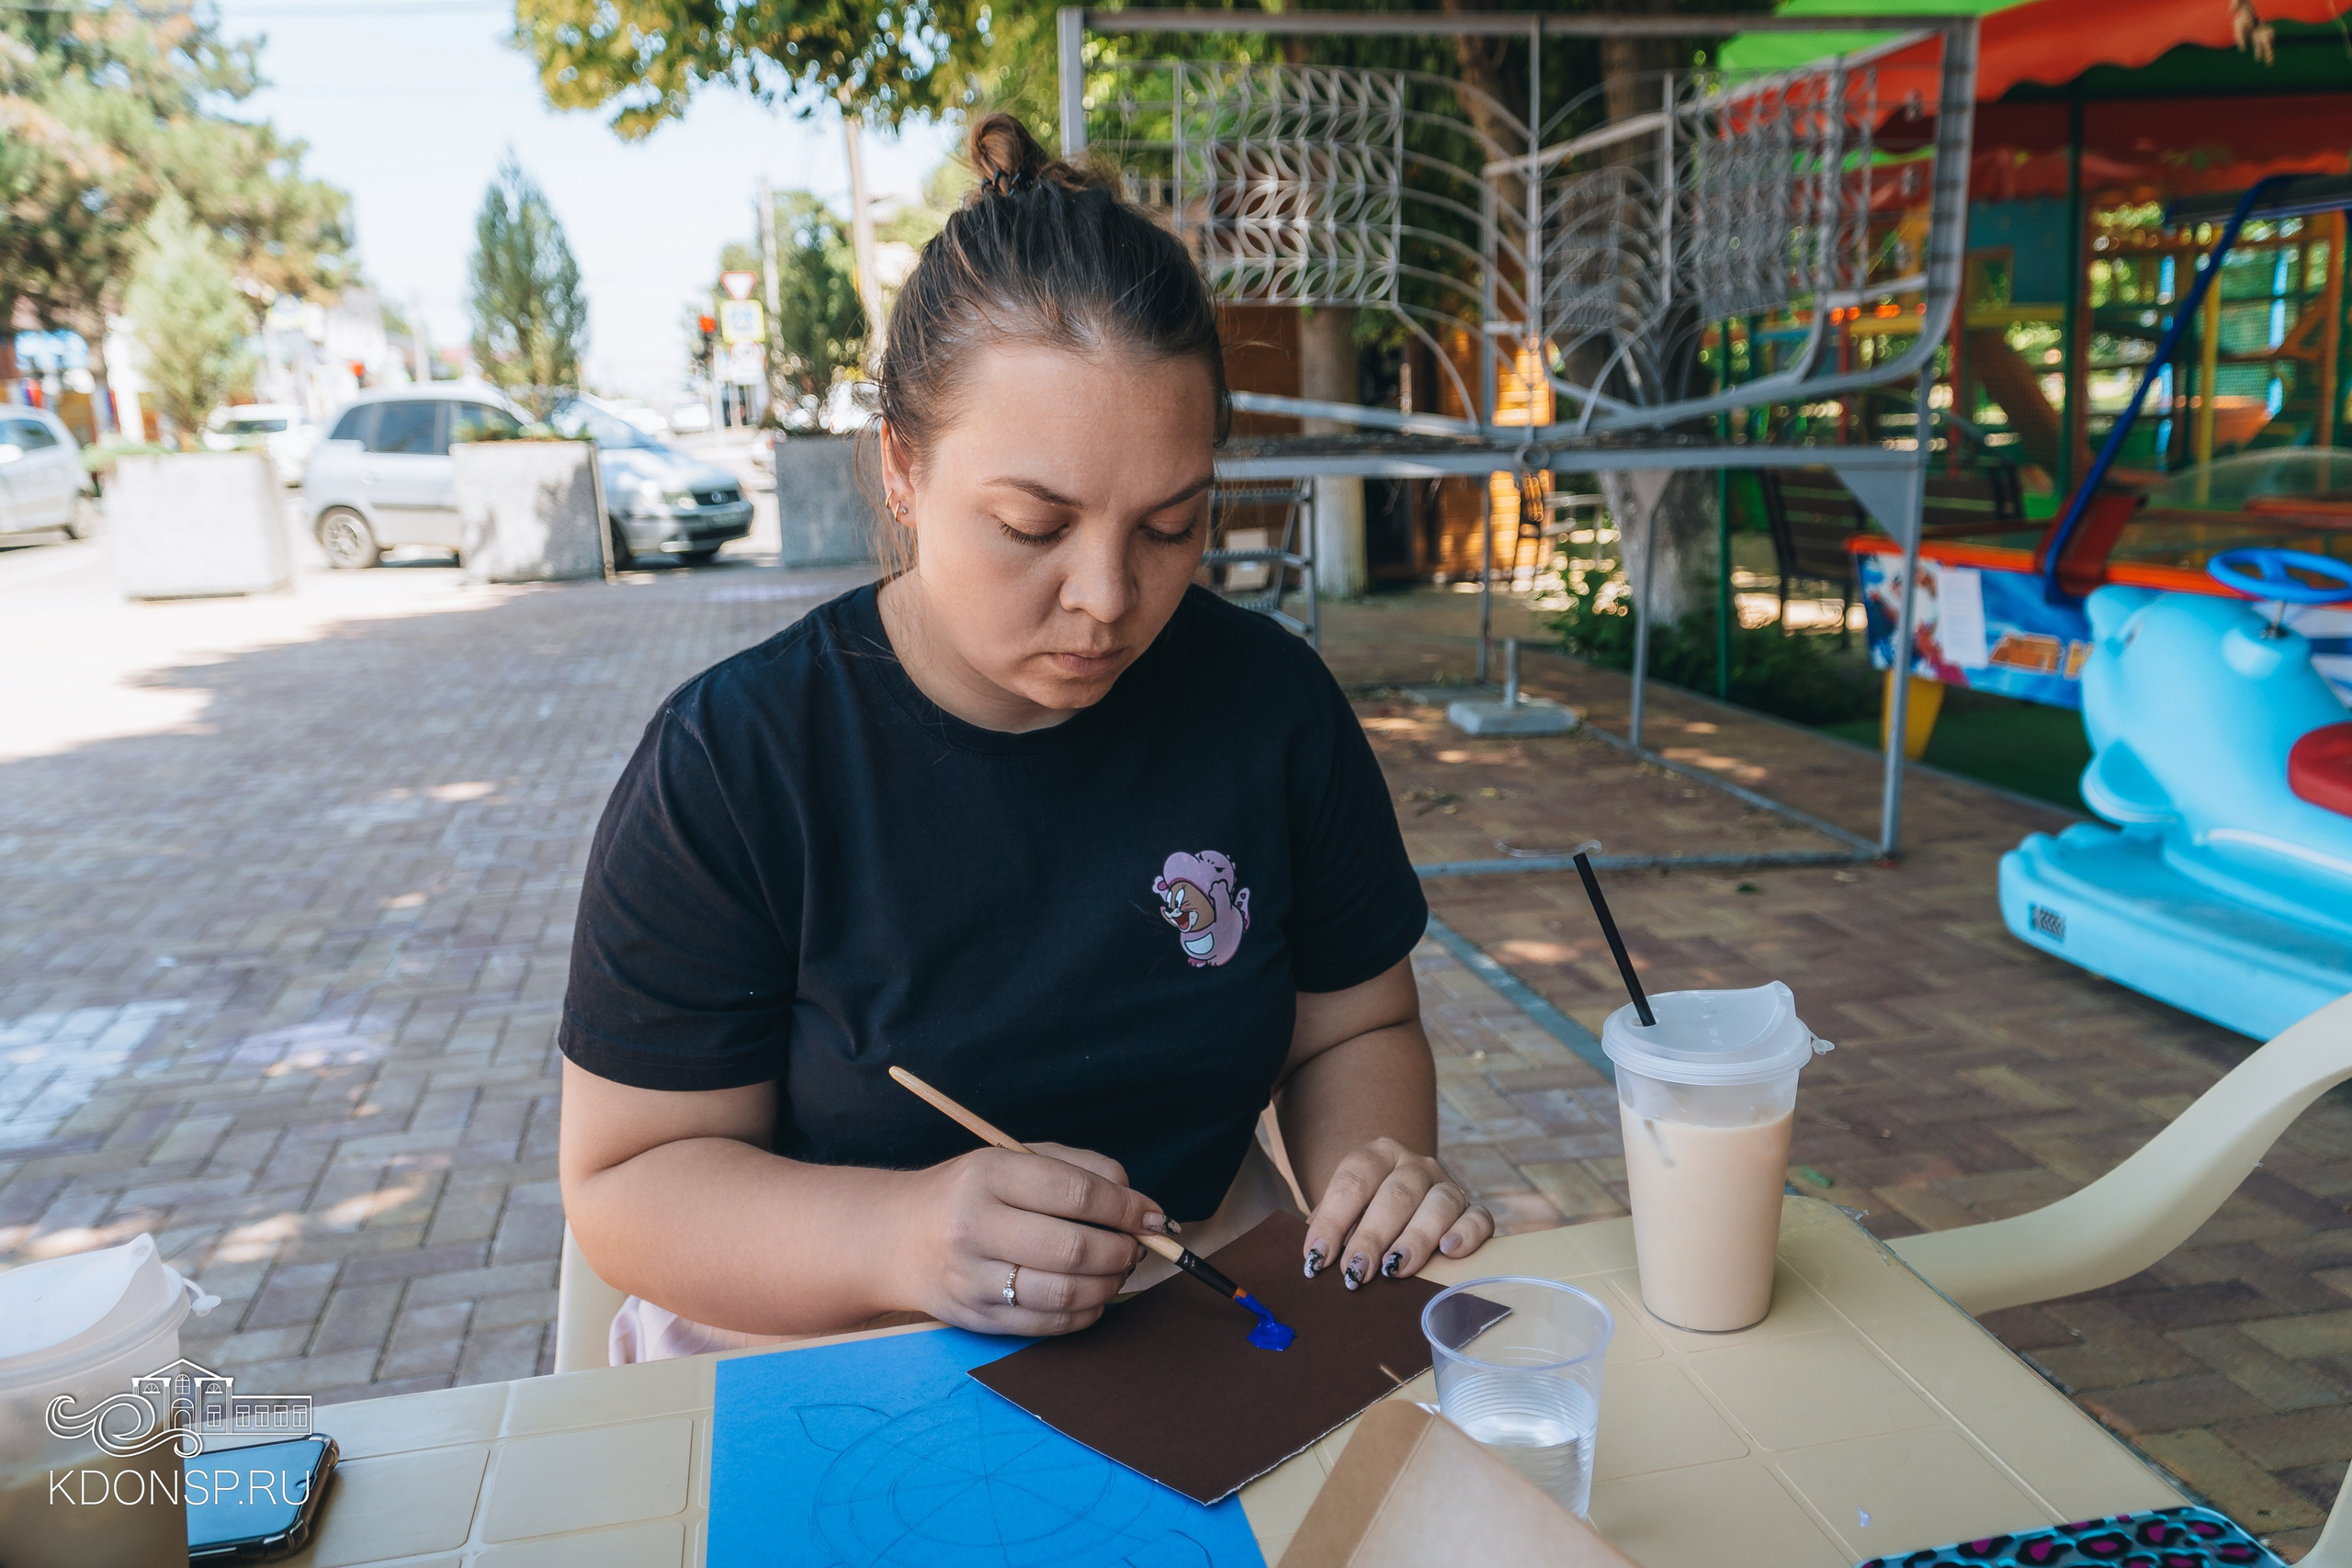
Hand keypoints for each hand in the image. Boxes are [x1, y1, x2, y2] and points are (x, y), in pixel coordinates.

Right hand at [903, 1142, 1169, 1335]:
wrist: (899, 1237)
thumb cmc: (972, 1192)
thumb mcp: (1015, 1159)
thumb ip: (1081, 1169)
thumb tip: (1139, 1205)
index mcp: (989, 1175)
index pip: (1075, 1193)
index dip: (1126, 1208)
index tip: (1152, 1215)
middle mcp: (975, 1226)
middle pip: (1074, 1248)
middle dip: (1122, 1250)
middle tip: (1136, 1246)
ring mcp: (972, 1278)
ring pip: (1065, 1293)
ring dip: (1109, 1284)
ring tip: (1117, 1269)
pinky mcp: (976, 1318)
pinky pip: (1049, 1325)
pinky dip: (1086, 1313)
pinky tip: (1092, 1295)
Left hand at [1300, 1138, 1491, 1288]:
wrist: (1400, 1206)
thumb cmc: (1364, 1215)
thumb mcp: (1343, 1214)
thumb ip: (1329, 1229)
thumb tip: (1314, 1259)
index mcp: (1377, 1155)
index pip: (1354, 1179)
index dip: (1333, 1219)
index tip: (1317, 1256)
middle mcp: (1415, 1165)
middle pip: (1397, 1194)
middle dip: (1372, 1236)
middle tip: (1355, 1271)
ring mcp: (1447, 1184)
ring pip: (1439, 1203)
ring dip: (1415, 1239)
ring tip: (1394, 1269)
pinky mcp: (1472, 1209)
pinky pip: (1478, 1218)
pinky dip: (1466, 1234)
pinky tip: (1448, 1252)